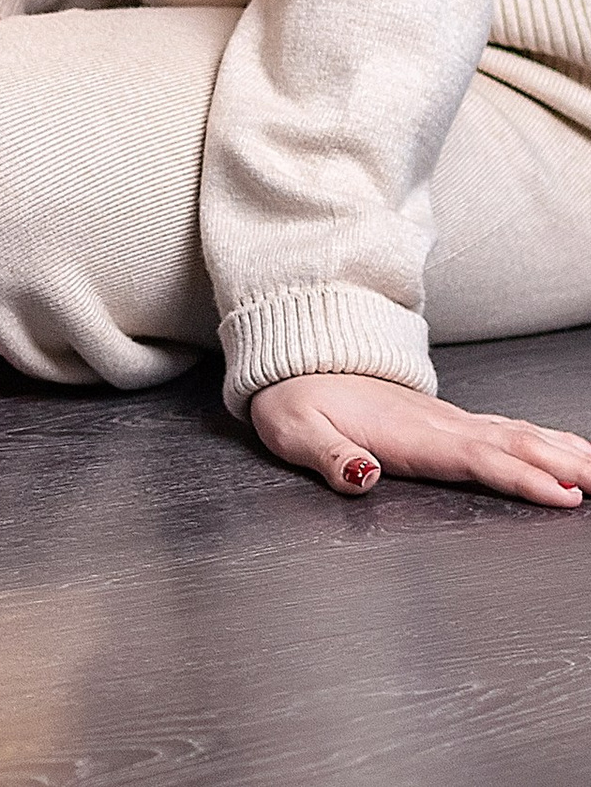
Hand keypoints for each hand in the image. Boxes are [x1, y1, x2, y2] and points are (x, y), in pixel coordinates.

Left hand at [251, 372, 590, 507]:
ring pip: (519, 435)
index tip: (564, 496)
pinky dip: (548, 442)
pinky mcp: (449, 423)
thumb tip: (362, 477)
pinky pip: (509, 431)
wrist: (294, 361)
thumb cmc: (294, 400)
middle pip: (514, 446)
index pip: (475, 458)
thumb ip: (327, 456)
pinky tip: (572, 453)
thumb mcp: (293, 431)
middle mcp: (438, 425)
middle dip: (565, 467)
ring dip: (565, 453)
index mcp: (409, 434)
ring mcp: (448, 421)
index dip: (521, 478)